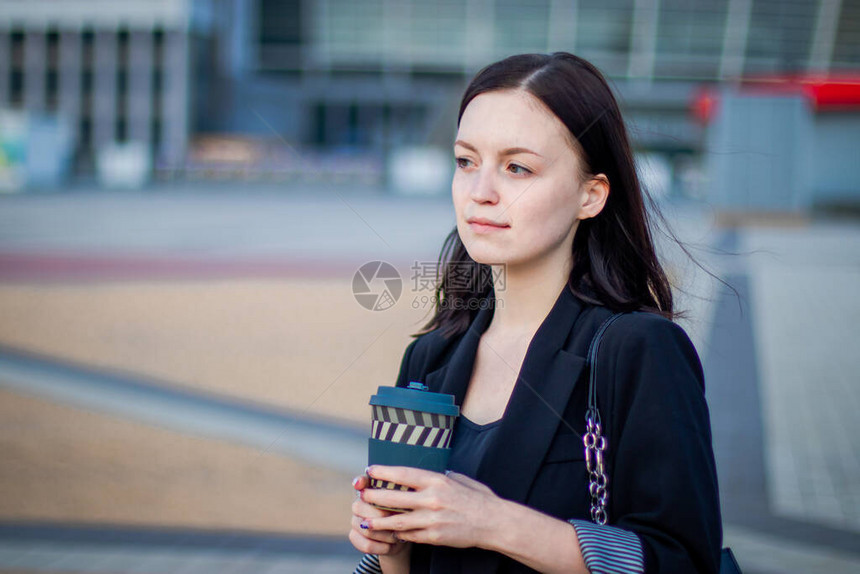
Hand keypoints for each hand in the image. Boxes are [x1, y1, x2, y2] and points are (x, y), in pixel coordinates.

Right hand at [348, 474, 411, 556]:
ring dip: (385, 535)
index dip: (360, 482)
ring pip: (366, 528)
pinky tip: (390, 546)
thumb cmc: (405, 516)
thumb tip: (403, 497)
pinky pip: (366, 544)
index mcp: (372, 491)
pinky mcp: (354, 536)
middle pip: (361, 507)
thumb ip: (402, 498)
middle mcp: (359, 503)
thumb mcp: (407, 505)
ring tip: (397, 536)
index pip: (362, 482)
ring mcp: (355, 519)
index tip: (359, 484)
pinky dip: (381, 547)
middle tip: (398, 522)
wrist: (400, 538)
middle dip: (382, 516)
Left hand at [358, 465, 500, 548]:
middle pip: (394, 498)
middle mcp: (432, 499)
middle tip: (362, 496)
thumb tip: (423, 474)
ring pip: (396, 521)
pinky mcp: (434, 537)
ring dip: (378, 521)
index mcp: (437, 481)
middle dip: (374, 497)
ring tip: (366, 521)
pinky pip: (410, 535)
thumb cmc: (477, 498)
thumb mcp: (458, 479)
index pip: (403, 474)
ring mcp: (431, 520)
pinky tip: (390, 532)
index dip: (384, 472)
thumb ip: (439, 477)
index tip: (370, 470)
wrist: (493, 522)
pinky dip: (398, 534)